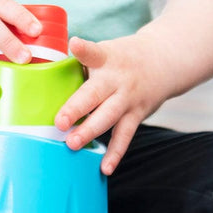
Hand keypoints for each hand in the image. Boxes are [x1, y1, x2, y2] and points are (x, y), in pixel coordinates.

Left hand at [55, 35, 170, 174]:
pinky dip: (115, 153)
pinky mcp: (137, 115)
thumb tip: (48, 74)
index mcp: (106, 59)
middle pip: (96, 94)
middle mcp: (117, 80)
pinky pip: (125, 137)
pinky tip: (105, 168)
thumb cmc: (123, 58)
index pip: (94, 52)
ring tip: (73, 144)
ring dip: (90, 132)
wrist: (165, 60)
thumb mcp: (106, 52)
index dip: (84, 49)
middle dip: (77, 108)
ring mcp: (128, 99)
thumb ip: (82, 64)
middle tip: (60, 122)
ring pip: (109, 118)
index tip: (75, 44)